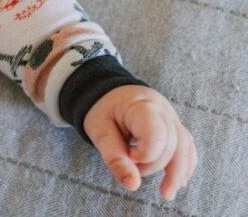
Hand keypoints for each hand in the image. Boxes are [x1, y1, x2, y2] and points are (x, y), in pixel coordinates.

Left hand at [84, 84, 196, 201]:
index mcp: (142, 107)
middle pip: (172, 144)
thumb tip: (132, 186)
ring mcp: (172, 117)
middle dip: (155, 164)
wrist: (110, 92)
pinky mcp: (175, 126)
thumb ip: (115, 158)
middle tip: (134, 170)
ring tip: (166, 194)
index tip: (130, 158)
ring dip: (177, 172)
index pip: (157, 134)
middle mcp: (163, 110)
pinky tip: (178, 181)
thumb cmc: (103, 111)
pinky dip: (184, 165)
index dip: (146, 154)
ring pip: (185, 147)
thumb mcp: (100, 132)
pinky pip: (187, 147)